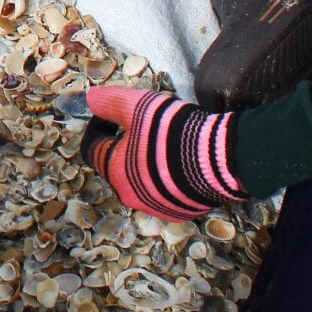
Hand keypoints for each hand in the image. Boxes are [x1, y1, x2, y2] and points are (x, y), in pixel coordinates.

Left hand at [82, 87, 244, 221]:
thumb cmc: (172, 131)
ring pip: (143, 181)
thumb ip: (110, 102)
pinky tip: (182, 161)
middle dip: (125, 145)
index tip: (112, 114)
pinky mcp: (182, 211)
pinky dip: (169, 178)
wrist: (221, 158)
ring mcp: (158, 207)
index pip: (93, 148)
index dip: (99, 127)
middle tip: (142, 126)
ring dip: (147, 163)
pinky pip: (167, 192)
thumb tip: (91, 100)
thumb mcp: (137, 106)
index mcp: (114, 172)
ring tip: (166, 141)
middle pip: (117, 166)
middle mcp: (132, 196)